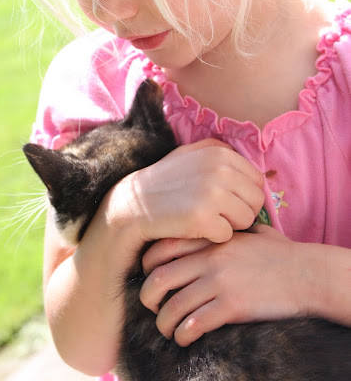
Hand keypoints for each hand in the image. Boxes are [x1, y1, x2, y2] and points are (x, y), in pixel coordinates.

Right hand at [115, 138, 264, 243]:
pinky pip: (228, 236)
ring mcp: (212, 193)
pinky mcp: (203, 218)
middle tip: (215, 213)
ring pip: (246, 220)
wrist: (134, 204)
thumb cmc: (166, 181)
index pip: (257, 180)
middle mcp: (220, 169)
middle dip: (239, 211)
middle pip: (255, 201)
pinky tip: (195, 229)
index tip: (224, 200)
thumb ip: (220, 152)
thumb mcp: (191, 154)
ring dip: (228, 225)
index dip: (243, 194)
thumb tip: (254, 167)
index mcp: (220, 152)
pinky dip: (213, 238)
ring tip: (205, 219)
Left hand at [140, 225, 305, 345]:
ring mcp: (220, 282)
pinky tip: (185, 338)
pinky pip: (194, 323)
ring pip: (173, 306)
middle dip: (147, 297)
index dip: (147, 264)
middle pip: (159, 278)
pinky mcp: (232, 306)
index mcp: (211, 239)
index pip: (162, 246)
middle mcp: (210, 258)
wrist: (306, 274)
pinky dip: (183, 334)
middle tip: (151, 306)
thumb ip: (225, 229)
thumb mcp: (249, 231)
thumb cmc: (279, 253)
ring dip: (163, 323)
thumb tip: (213, 227)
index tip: (148, 276)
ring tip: (167, 329)